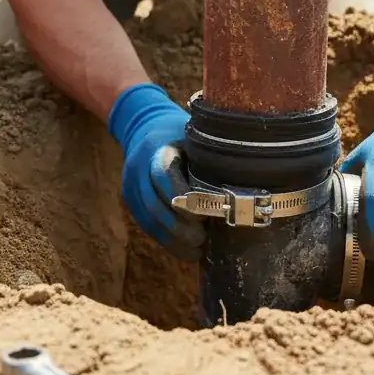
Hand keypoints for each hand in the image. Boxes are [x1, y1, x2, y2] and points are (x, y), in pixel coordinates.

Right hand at [107, 84, 204, 261]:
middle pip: (154, 206)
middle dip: (179, 228)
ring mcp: (131, 187)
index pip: (165, 177)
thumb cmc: (178, 131)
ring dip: (173, 240)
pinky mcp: (130, 201)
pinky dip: (167, 240)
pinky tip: (186, 249)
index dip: (184, 200)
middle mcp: (138, 169)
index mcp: (157, 149)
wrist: (142, 124)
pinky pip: (147, 226)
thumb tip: (242, 183)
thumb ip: (207, 158)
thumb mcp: (193, 136)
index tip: (205, 215)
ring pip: (149, 221)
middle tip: (203, 240)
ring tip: (198, 250)